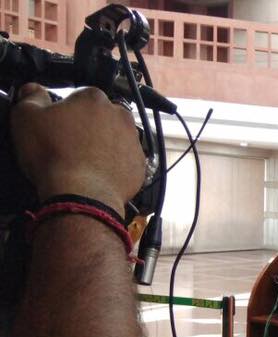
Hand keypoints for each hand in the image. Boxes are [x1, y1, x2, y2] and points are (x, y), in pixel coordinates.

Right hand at [11, 84, 144, 214]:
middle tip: (69, 145)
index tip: (57, 127)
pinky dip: (113, 165)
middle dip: (87, 128)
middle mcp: (120, 115)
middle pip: (100, 117)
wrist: (81, 193)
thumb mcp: (26, 117)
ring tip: (82, 161)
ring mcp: (133, 140)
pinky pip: (125, 161)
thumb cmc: (54, 155)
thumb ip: (31, 97)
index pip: (79, 97)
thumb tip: (33, 90)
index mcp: (93, 98)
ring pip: (115, 138)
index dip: (65, 112)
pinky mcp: (139, 164)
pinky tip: (96, 173)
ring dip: (102, 146)